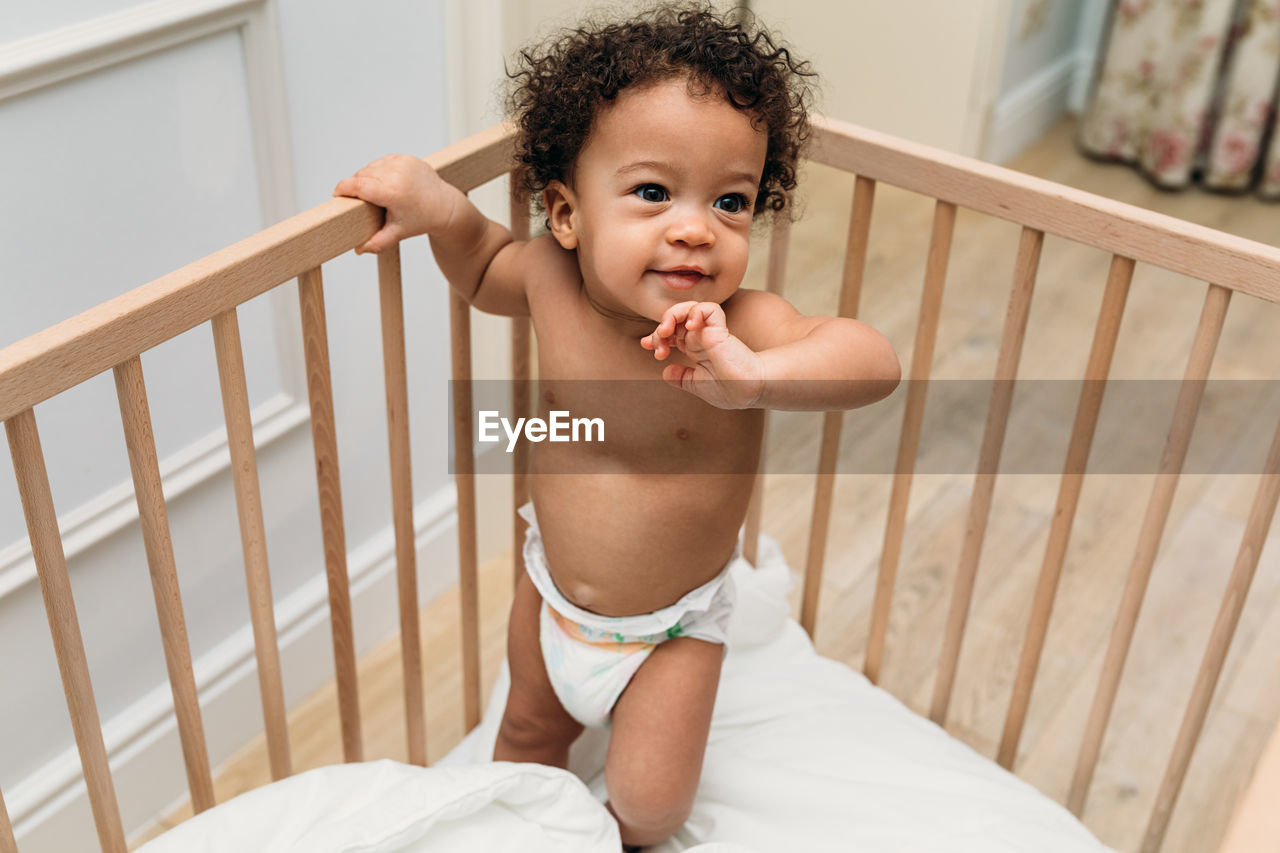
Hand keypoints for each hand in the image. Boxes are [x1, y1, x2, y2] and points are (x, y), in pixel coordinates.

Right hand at [332, 155, 457, 253]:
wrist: (445, 207)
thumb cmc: (421, 220)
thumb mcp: (398, 233)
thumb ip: (377, 242)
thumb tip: (359, 250)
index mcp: (393, 192)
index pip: (357, 185)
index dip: (343, 189)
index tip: (336, 194)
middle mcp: (397, 174)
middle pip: (362, 175)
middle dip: (356, 186)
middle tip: (361, 200)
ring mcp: (403, 163)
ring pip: (371, 167)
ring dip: (368, 177)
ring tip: (376, 193)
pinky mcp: (407, 158)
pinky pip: (382, 161)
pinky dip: (380, 170)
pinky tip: (386, 182)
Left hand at [640, 301, 764, 408]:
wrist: (749, 391)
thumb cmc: (732, 390)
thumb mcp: (700, 385)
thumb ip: (683, 378)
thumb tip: (665, 372)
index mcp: (697, 350)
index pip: (673, 334)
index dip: (657, 336)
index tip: (646, 345)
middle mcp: (702, 338)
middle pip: (675, 320)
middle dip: (660, 329)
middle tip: (657, 346)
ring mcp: (711, 332)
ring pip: (688, 308)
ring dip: (671, 316)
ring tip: (665, 332)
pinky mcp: (720, 328)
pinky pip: (707, 308)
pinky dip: (695, 312)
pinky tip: (689, 327)